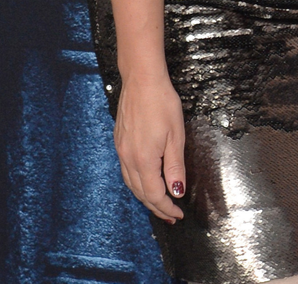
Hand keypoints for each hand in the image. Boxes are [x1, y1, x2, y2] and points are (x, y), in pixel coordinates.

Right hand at [113, 72, 186, 221]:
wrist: (141, 80)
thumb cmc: (162, 103)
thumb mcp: (176, 136)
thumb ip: (175, 166)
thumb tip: (176, 191)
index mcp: (143, 160)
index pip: (154, 195)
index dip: (166, 208)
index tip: (178, 214)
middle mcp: (128, 159)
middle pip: (141, 193)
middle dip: (156, 207)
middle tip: (170, 216)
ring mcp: (121, 150)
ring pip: (131, 183)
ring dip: (145, 197)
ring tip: (159, 203)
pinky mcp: (119, 142)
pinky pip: (126, 171)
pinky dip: (137, 182)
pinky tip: (145, 181)